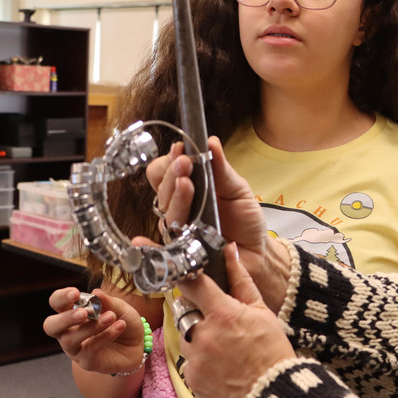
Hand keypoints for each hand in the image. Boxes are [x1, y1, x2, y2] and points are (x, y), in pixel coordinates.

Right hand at [43, 287, 146, 375]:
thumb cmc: (122, 321)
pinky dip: (105, 336)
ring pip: (69, 340)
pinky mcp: (87, 362)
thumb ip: (108, 302)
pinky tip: (119, 326)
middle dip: (65, 318)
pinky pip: (90, 350)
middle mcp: (68, 331)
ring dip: (90, 327)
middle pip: (51, 326)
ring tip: (111, 317)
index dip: (62, 297)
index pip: (56, 302)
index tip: (76, 293)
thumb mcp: (120, 308)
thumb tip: (95, 292)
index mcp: (72, 312)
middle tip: (83, 313)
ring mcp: (75, 348)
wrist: (137, 344)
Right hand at [141, 136, 289, 312]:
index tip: (181, 149)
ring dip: (175, 198)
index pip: (163, 171)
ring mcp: (178, 232)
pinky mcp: (180, 257)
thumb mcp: (238, 189)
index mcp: (187, 189)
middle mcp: (177, 209)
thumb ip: (222, 169)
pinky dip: (148, 248)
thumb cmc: (245, 219)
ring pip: (166, 215)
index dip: (169, 160)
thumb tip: (211, 141)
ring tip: (187, 185)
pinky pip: (161, 252)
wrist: (258, 253)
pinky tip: (140, 242)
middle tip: (185, 164)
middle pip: (162, 190)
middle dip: (173, 174)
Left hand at [177, 246, 296, 397]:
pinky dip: (201, 361)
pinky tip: (221, 366)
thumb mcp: (262, 311)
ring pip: (185, 338)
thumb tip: (230, 249)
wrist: (274, 396)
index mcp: (222, 314)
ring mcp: (196, 360)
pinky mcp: (192, 380)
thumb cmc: (273, 350)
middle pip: (183, 312)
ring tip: (223, 348)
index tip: (186, 277)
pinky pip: (189, 363)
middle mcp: (204, 336)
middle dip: (195, 312)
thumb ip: (241, 280)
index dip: (187, 278)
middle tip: (215, 320)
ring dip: (197, 338)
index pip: (192, 284)